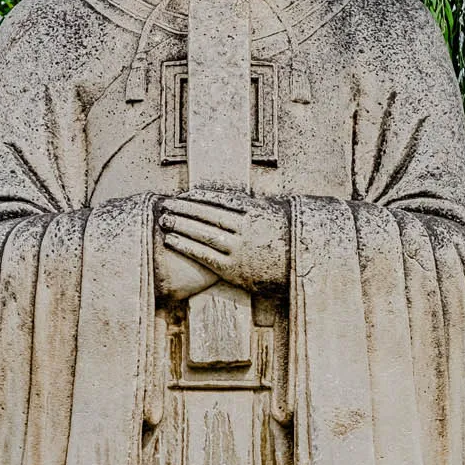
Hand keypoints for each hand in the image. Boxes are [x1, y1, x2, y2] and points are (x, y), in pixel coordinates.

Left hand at [158, 193, 289, 291]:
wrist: (300, 269)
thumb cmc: (287, 241)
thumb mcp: (275, 215)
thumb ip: (254, 205)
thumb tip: (234, 197)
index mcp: (256, 212)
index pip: (220, 200)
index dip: (199, 197)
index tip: (183, 195)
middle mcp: (246, 229)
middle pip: (208, 215)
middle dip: (184, 209)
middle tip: (166, 205)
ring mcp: (239, 249)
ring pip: (204, 234)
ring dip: (181, 226)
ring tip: (164, 220)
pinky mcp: (234, 269)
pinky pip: (205, 256)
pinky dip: (186, 247)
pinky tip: (172, 240)